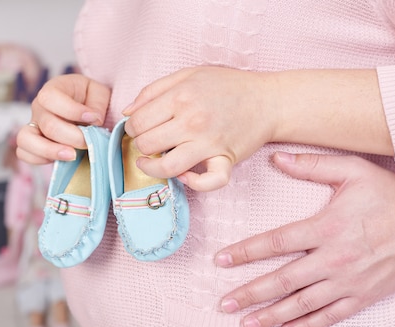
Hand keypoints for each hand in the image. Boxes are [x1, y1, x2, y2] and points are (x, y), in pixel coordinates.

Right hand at [16, 74, 110, 163]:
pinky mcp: (33, 144)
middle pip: (48, 125)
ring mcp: (34, 126)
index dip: (73, 110)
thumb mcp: (99, 92)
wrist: (86, 111)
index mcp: (53, 90)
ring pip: (26, 139)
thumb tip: (94, 119)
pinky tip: (60, 160)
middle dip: (73, 137)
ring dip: (51, 151)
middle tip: (89, 142)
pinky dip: (40, 159)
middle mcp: (39, 107)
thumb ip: (98, 103)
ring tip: (72, 156)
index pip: (51, 97)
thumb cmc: (91, 100)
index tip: (94, 119)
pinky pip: (24, 154)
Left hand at [122, 66, 277, 190]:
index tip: (138, 129)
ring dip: (152, 169)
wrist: (267, 100)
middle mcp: (193, 121)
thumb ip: (154, 90)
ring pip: (167, 167)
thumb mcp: (189, 75)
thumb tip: (127, 112)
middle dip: (140, 145)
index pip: (138, 122)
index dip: (132, 128)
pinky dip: (193, 183)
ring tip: (150, 163)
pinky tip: (185, 176)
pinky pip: (207, 182)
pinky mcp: (225, 159)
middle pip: (147, 144)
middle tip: (147, 142)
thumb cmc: (228, 86)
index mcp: (181, 97)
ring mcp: (209, 143)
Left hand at [216, 152, 394, 326]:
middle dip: (251, 293)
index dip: (245, 252)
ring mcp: (349, 280)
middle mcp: (334, 257)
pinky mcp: (364, 295)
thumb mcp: (352, 170)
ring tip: (246, 324)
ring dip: (272, 315)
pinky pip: (332, 315)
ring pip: (303, 303)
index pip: (276, 242)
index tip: (220, 261)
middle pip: (283, 280)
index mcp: (326, 226)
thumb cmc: (388, 193)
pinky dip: (308, 325)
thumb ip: (312, 165)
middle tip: (224, 304)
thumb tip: (276, 159)